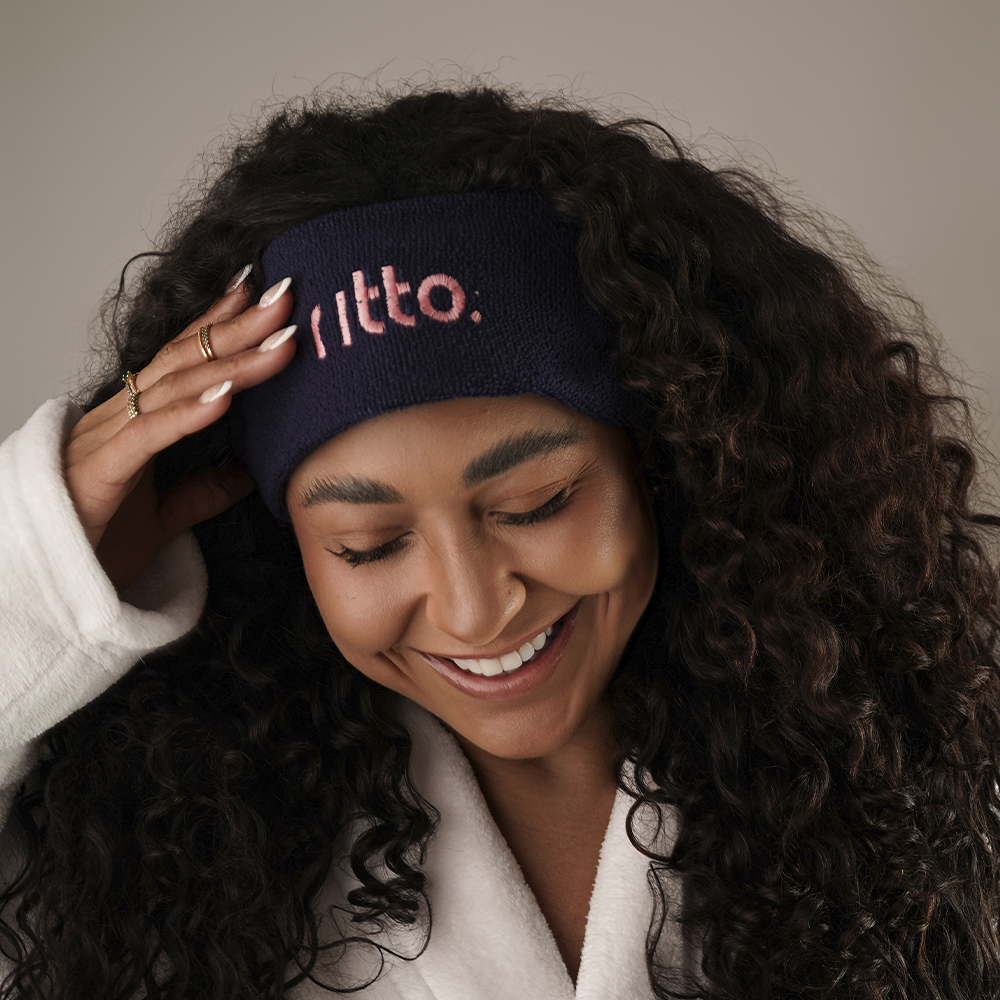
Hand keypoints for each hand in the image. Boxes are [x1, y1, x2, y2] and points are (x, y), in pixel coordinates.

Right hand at [63, 275, 296, 591]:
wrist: (43, 587)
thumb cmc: (91, 546)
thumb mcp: (162, 518)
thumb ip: (201, 492)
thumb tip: (247, 474)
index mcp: (134, 421)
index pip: (184, 360)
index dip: (221, 326)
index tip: (261, 298)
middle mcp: (119, 417)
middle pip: (186, 360)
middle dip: (238, 328)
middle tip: (285, 300)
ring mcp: (105, 439)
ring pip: (174, 388)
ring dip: (232, 364)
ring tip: (277, 345)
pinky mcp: (99, 472)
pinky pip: (148, 436)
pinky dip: (188, 414)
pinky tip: (225, 399)